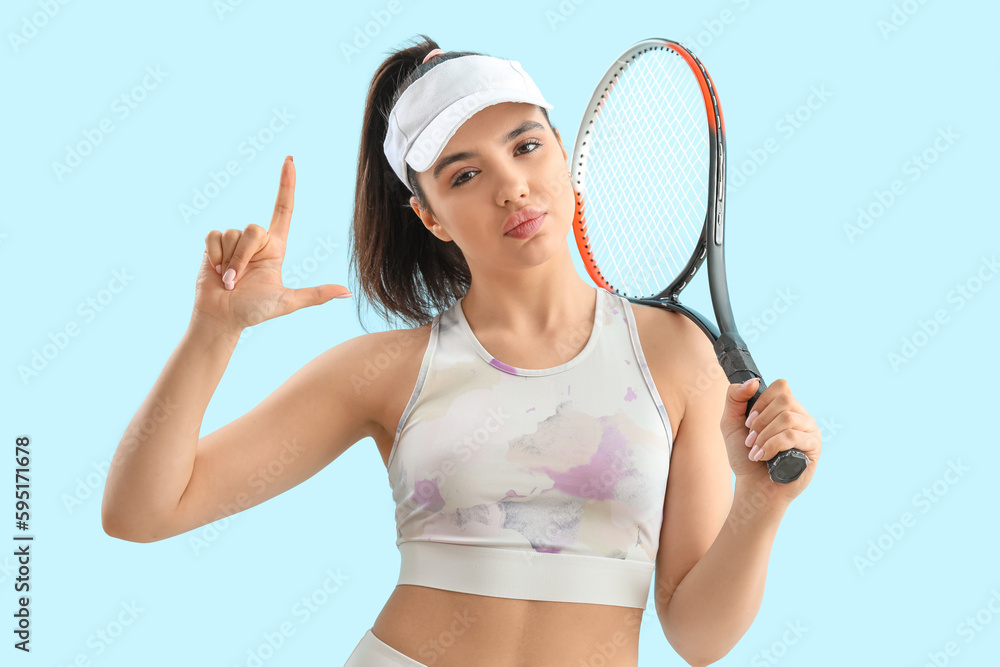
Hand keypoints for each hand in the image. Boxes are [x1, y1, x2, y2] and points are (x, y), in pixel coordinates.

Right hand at [191, 156, 350, 332]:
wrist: (222, 318)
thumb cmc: (254, 311)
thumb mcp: (288, 302)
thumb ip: (316, 295)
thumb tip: (347, 292)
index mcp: (276, 248)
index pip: (283, 209)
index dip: (286, 184)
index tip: (290, 160)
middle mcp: (256, 241)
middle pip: (253, 229)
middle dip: (244, 256)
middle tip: (238, 280)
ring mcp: (234, 242)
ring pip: (232, 234)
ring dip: (229, 261)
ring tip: (228, 279)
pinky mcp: (214, 244)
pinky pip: (214, 236)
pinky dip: (214, 256)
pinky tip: (215, 271)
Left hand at [720, 378, 820, 509]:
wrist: (752, 486)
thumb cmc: (744, 455)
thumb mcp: (730, 422)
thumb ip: (735, 397)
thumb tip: (753, 381)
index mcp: (785, 408)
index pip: (781, 386)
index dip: (762, 402)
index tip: (749, 421)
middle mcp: (801, 416)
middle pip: (784, 400)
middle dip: (761, 421)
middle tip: (751, 440)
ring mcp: (810, 432)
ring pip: (788, 418)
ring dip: (765, 436)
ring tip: (756, 451)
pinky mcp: (814, 448)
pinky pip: (793, 436)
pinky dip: (772, 446)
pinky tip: (765, 458)